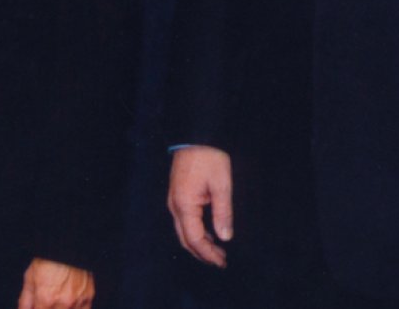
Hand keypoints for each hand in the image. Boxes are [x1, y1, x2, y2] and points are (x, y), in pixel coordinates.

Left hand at [17, 257, 92, 308]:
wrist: (67, 245)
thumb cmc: (48, 259)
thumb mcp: (30, 277)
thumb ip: (25, 300)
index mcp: (46, 298)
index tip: (38, 305)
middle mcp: (63, 303)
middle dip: (48, 308)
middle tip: (47, 302)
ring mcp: (78, 301)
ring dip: (61, 308)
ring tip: (57, 299)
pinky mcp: (89, 297)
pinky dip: (74, 308)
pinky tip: (68, 302)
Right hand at [167, 145, 232, 267]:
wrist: (194, 136)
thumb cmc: (209, 158)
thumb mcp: (221, 185)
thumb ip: (223, 213)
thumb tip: (225, 237)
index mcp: (185, 204)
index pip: (195, 238)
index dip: (208, 253)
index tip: (222, 262)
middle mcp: (175, 205)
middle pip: (185, 239)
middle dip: (202, 253)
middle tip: (221, 261)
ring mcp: (174, 200)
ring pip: (183, 231)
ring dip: (199, 243)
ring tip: (218, 250)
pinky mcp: (177, 195)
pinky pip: (184, 221)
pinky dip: (196, 231)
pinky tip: (210, 233)